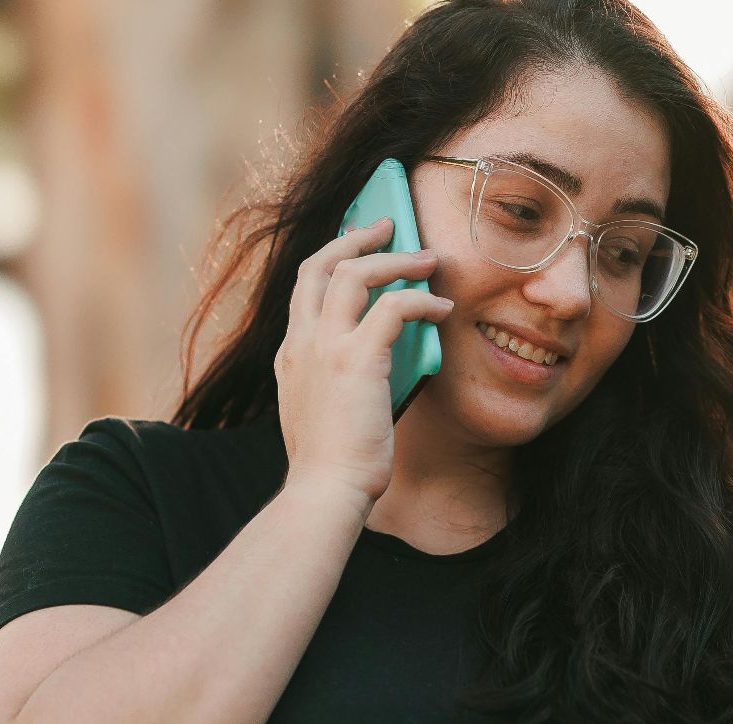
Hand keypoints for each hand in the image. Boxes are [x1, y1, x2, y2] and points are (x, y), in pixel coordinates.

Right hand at [275, 216, 453, 504]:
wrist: (325, 491)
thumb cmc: (333, 462)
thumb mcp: (325, 408)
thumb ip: (341, 375)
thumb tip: (382, 354)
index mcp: (291, 353)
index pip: (306, 287)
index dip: (332, 258)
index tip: (355, 243)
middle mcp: (301, 342)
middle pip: (321, 264)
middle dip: (355, 236)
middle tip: (387, 224)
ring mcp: (324, 348)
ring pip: (354, 274)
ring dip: (396, 259)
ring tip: (428, 259)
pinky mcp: (355, 360)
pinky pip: (392, 308)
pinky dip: (420, 300)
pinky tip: (441, 308)